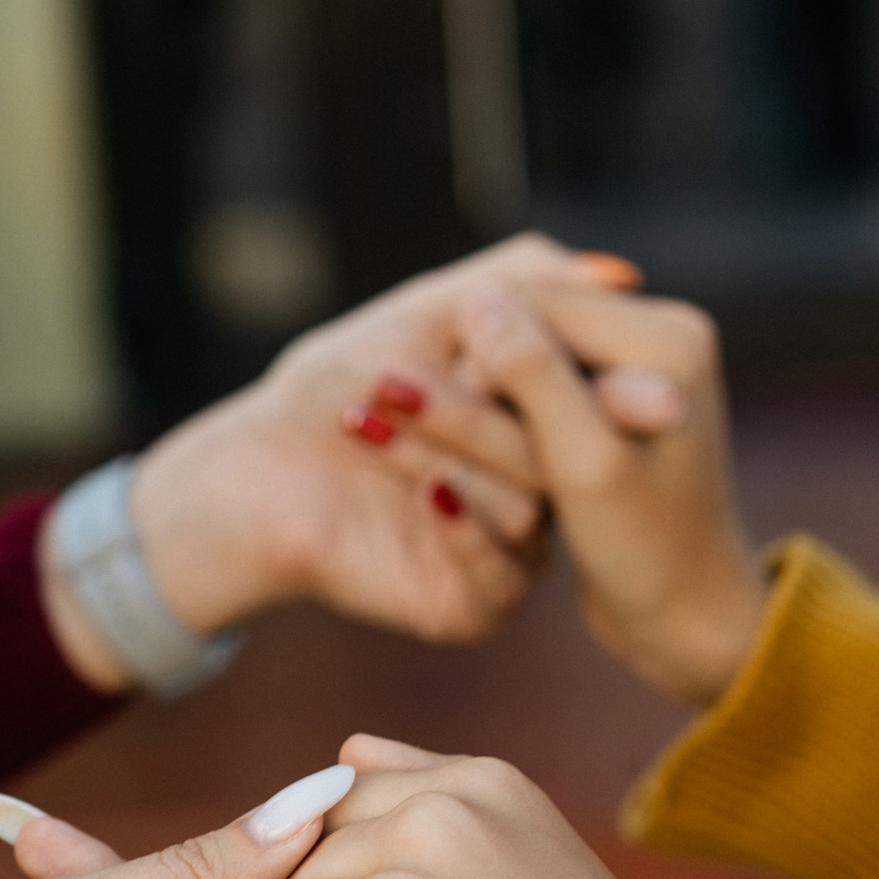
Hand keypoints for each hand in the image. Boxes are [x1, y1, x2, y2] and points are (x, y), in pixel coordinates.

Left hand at [41, 235, 665, 690]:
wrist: (258, 470)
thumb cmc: (339, 383)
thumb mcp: (436, 310)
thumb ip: (525, 281)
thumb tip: (620, 273)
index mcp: (541, 426)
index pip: (593, 402)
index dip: (569, 373)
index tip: (538, 341)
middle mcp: (539, 491)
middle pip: (567, 458)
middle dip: (487, 412)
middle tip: (409, 379)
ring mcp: (509, 552)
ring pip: (530, 510)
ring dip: (456, 455)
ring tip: (373, 419)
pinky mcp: (473, 605)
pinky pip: (503, 578)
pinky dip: (466, 529)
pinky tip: (427, 491)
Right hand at [445, 288, 766, 705]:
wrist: (688, 615)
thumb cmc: (644, 552)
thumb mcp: (583, 464)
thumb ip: (536, 377)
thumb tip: (481, 300)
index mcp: (668, 336)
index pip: (539, 305)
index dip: (481, 356)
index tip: (442, 418)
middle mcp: (663, 334)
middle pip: (536, 322)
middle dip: (481, 374)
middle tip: (426, 431)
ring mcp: (641, 366)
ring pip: (533, 353)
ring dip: (487, 397)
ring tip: (438, 443)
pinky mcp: (617, 401)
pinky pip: (544, 385)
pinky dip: (508, 416)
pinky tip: (480, 454)